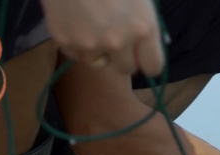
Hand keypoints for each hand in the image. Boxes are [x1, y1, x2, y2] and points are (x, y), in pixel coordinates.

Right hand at [41, 0, 163, 76]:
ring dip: (97, 50)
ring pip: (99, 62)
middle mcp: (119, 41)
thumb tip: (147, 45)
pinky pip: (76, 54)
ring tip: (91, 23)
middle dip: (122, 57)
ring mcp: (91, 44)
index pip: (153, 68)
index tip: (140, 55)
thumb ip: (144, 24)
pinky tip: (75, 20)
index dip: (146, 61)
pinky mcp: (66, 42)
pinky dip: (76, 43)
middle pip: (126, 69)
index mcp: (143, 28)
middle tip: (114, 37)